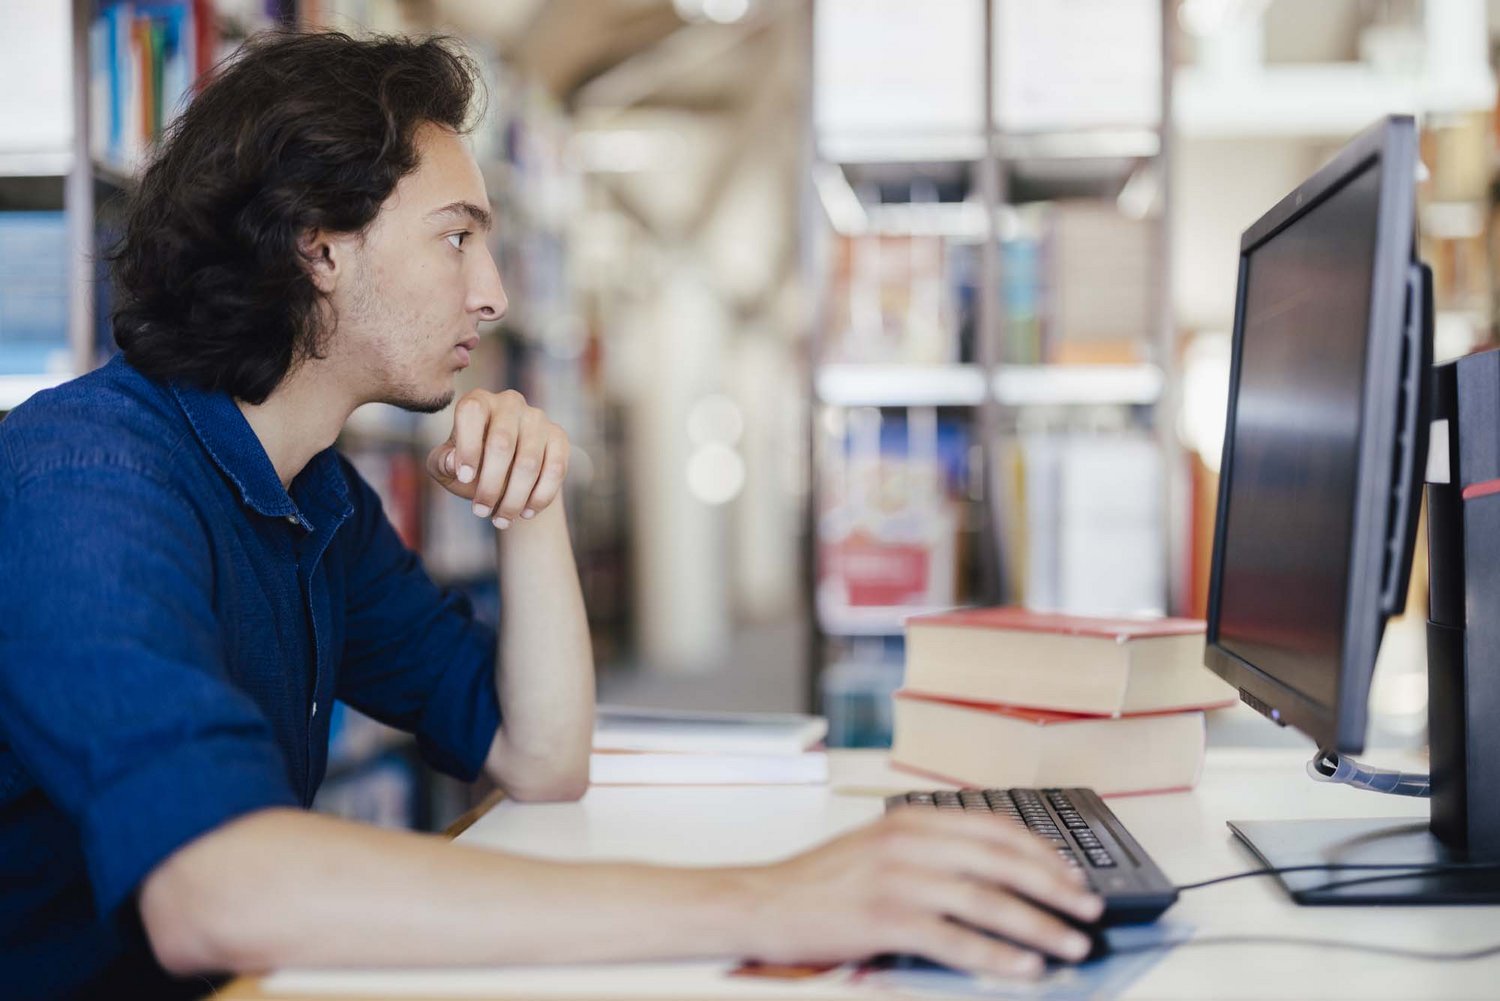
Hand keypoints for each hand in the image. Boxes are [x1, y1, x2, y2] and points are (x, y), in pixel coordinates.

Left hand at [426, 389, 569, 528]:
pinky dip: (540, 496)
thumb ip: (441, 461)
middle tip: (480, 511)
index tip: (463, 478)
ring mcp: (537, 419)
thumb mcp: (446, 466)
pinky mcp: (558, 437)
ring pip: (529, 462)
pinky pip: (555, 469)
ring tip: (501, 520)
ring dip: (514, 498)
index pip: (472, 413)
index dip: (468, 446)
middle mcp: (509, 403)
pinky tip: (526, 513)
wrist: (507, 474)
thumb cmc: (471, 466)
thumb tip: (454, 461)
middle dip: (490, 485)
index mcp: (478, 402)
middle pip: (501, 443)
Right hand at [740, 808, 1103, 977]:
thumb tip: (996, 872)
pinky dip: (997, 956)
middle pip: (1003, 861)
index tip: (1074, 873)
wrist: (764, 902)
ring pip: (989, 901)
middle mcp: (910, 841)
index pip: (997, 828)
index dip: (1044, 852)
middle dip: (1056, 887)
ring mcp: (899, 880)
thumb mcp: (880, 847)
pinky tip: (1024, 967)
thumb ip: (932, 850)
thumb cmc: (823, 881)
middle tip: (1088, 909)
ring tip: (1070, 945)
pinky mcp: (887, 919)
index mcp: (913, 818)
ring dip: (1039, 926)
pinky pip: (956, 940)